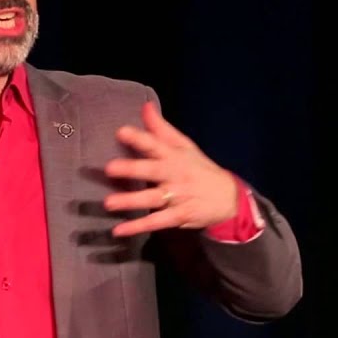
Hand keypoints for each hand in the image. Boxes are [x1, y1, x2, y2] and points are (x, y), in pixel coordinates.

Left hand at [104, 101, 238, 236]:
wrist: (229, 197)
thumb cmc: (199, 168)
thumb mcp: (184, 146)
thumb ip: (161, 128)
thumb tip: (145, 107)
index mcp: (174, 155)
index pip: (155, 144)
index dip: (139, 138)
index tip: (121, 132)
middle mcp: (174, 175)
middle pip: (152, 171)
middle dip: (132, 169)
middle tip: (110, 168)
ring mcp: (177, 197)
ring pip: (152, 198)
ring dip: (130, 201)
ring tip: (109, 203)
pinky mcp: (179, 216)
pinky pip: (156, 222)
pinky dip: (138, 227)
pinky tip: (119, 231)